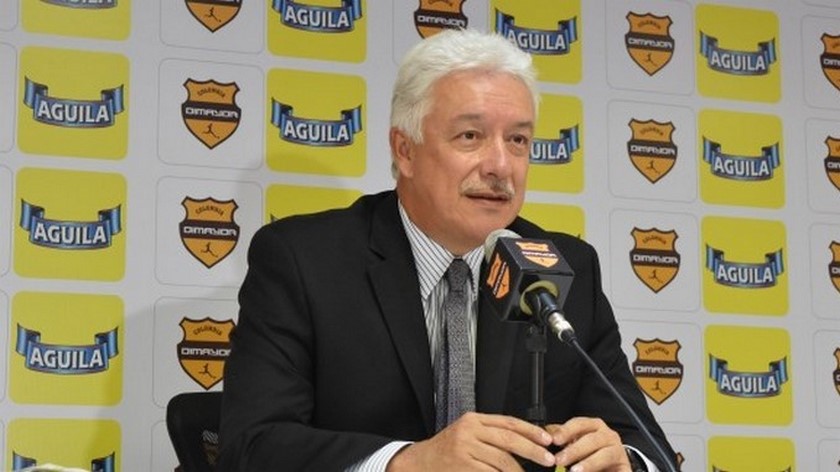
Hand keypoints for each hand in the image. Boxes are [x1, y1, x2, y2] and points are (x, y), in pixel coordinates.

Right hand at [387, 412, 555, 470]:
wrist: (421, 461)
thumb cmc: (448, 450)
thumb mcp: (468, 434)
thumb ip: (492, 434)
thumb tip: (526, 443)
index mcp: (474, 420)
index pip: (509, 422)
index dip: (531, 431)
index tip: (547, 440)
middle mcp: (469, 431)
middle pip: (509, 440)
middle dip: (533, 451)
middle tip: (548, 459)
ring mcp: (465, 448)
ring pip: (502, 460)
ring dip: (518, 471)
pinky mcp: (463, 465)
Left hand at [546, 417, 631, 470]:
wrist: (613, 468)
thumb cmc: (591, 453)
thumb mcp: (577, 443)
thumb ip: (563, 439)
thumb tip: (545, 436)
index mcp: (594, 426)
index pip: (579, 424)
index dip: (567, 431)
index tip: (555, 440)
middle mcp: (608, 436)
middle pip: (591, 439)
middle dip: (574, 450)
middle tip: (559, 460)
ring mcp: (618, 451)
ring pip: (605, 455)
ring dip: (589, 463)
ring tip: (575, 471)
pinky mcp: (626, 468)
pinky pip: (618, 470)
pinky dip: (604, 471)